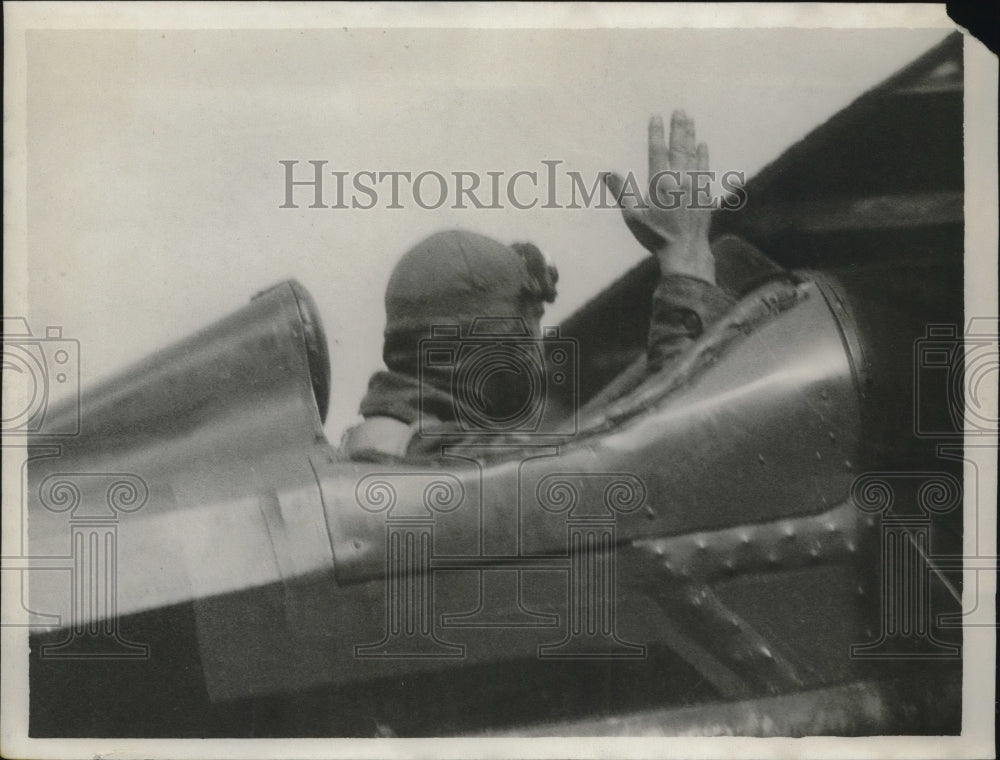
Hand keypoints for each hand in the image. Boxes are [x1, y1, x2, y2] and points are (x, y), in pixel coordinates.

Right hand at [605, 110, 715, 282]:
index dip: (656, 133)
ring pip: (693, 155)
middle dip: (678, 127)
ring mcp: (695, 186)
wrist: (685, 252)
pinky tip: (703, 146)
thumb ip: (622, 191)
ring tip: (690, 120)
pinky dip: (703, 156)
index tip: (656, 117)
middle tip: (679, 110)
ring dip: (691, 136)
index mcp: (660, 183)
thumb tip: (606, 173)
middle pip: (679, 147)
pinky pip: (704, 169)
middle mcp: (680, 179)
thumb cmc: (655, 235)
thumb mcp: (633, 215)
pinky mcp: (705, 194)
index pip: (657, 151)